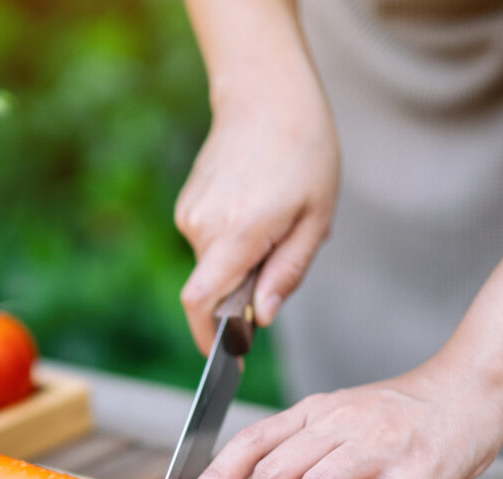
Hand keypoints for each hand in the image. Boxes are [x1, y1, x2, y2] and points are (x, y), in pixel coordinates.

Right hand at [175, 76, 338, 353]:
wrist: (266, 96)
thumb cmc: (303, 152)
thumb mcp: (315, 218)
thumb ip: (286, 273)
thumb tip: (261, 318)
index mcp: (238, 232)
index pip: (201, 302)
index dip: (209, 339)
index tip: (228, 358)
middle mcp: (203, 226)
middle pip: (213, 289)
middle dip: (243, 292)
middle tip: (283, 253)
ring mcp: (189, 214)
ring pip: (212, 265)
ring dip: (241, 262)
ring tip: (275, 219)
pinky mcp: (187, 205)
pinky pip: (208, 243)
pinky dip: (231, 242)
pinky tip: (257, 207)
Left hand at [178, 364, 502, 478]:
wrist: (469, 386)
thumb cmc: (401, 415)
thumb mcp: (341, 420)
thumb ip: (306, 453)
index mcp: (314, 412)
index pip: (252, 440)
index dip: (216, 474)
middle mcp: (339, 423)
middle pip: (276, 471)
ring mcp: (380, 443)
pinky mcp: (422, 467)